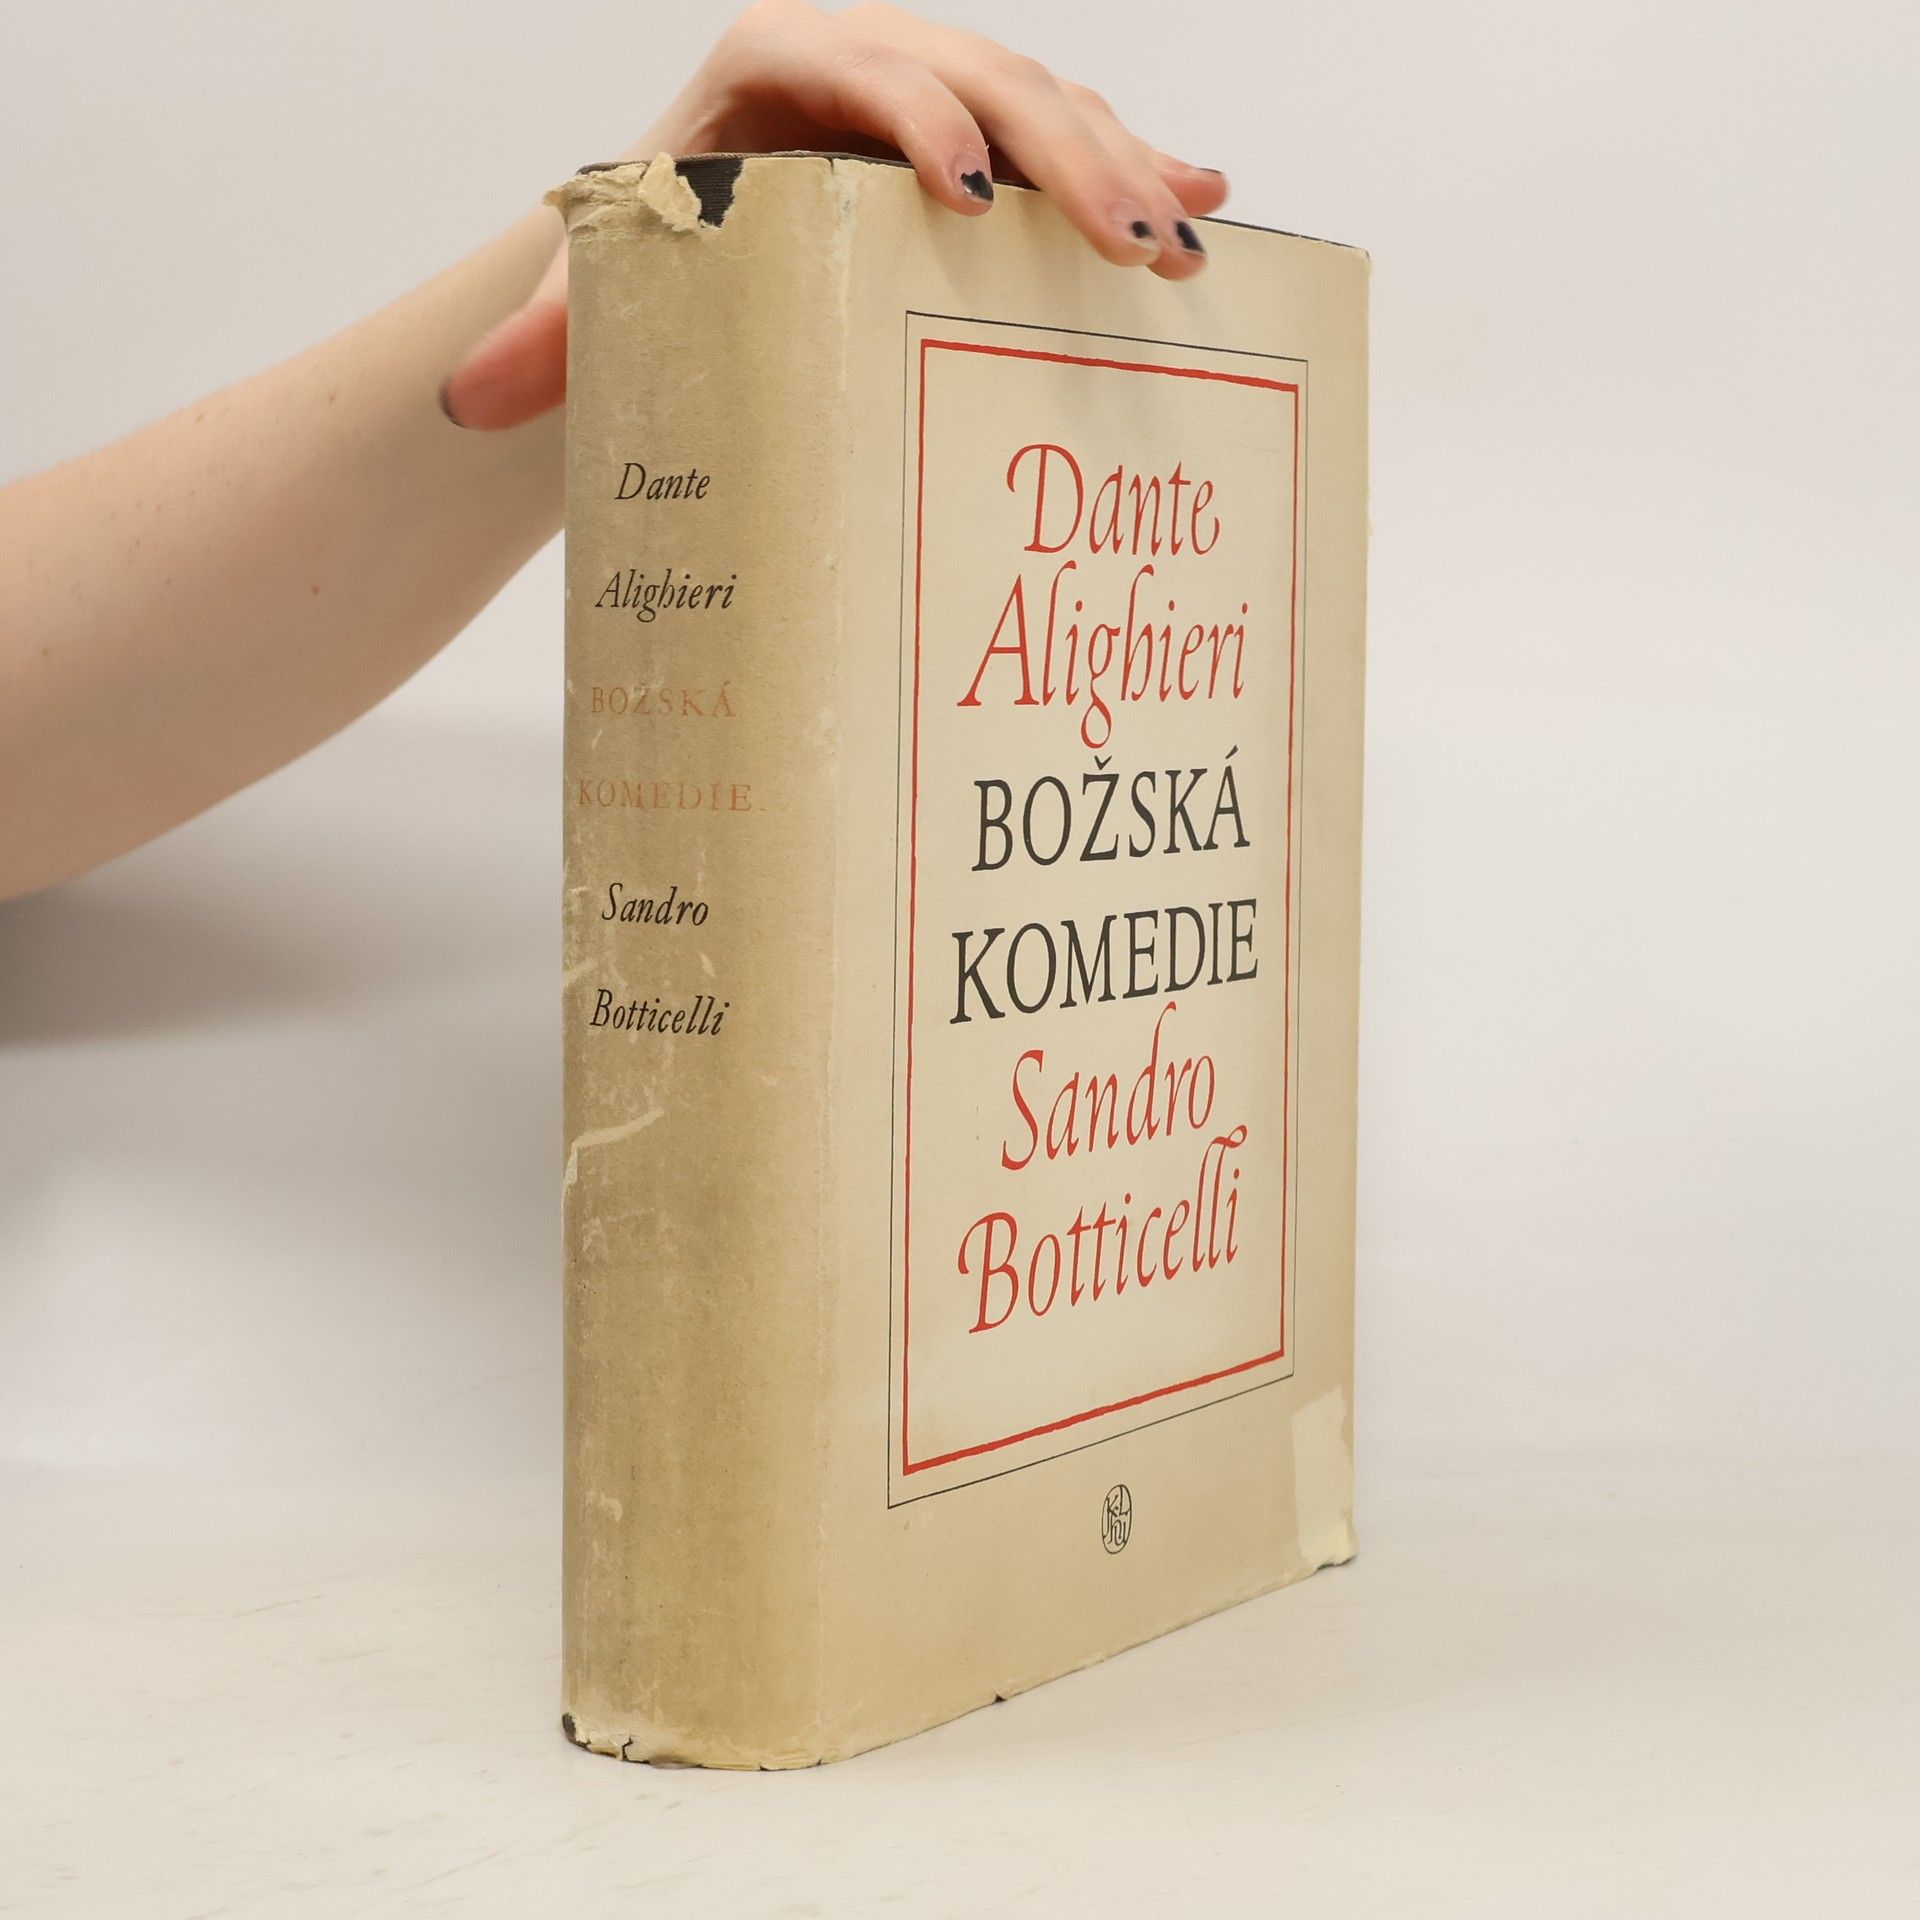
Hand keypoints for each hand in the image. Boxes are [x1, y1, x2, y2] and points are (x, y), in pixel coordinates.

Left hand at [440, 0, 1227, 429]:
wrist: (687, 260)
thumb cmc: (648, 273)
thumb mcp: (595, 303)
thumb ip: (541, 340)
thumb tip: (469, 393)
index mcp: (767, 77)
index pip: (853, 65)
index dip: (915, 112)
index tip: (961, 193)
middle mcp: (861, 70)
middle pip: (978, 76)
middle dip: (1059, 152)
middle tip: (1123, 236)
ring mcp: (931, 104)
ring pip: (1040, 103)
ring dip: (1118, 165)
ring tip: (1176, 240)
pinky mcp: (977, 154)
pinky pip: (1062, 143)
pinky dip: (1133, 167)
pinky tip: (1201, 200)